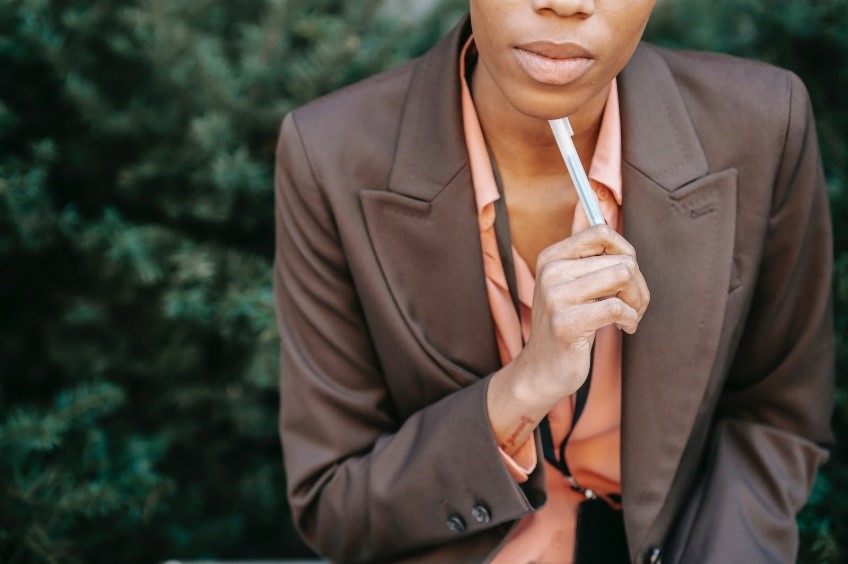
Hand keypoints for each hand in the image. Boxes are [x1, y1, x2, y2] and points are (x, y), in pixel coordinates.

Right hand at [514, 225, 649, 402]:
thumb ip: (582, 247)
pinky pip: (617, 308)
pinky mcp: (565, 323)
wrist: (543, 369)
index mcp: (551, 257)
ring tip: (630, 315)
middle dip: (638, 285)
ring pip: (623, 277)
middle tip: (633, 305)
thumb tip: (589, 199)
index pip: (602, 232)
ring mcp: (555, 297)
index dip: (626, 252)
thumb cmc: (566, 324)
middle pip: (621, 259)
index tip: (627, 275)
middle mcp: (550, 271)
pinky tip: (625, 328)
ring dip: (638, 301)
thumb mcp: (570, 282)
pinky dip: (630, 319)